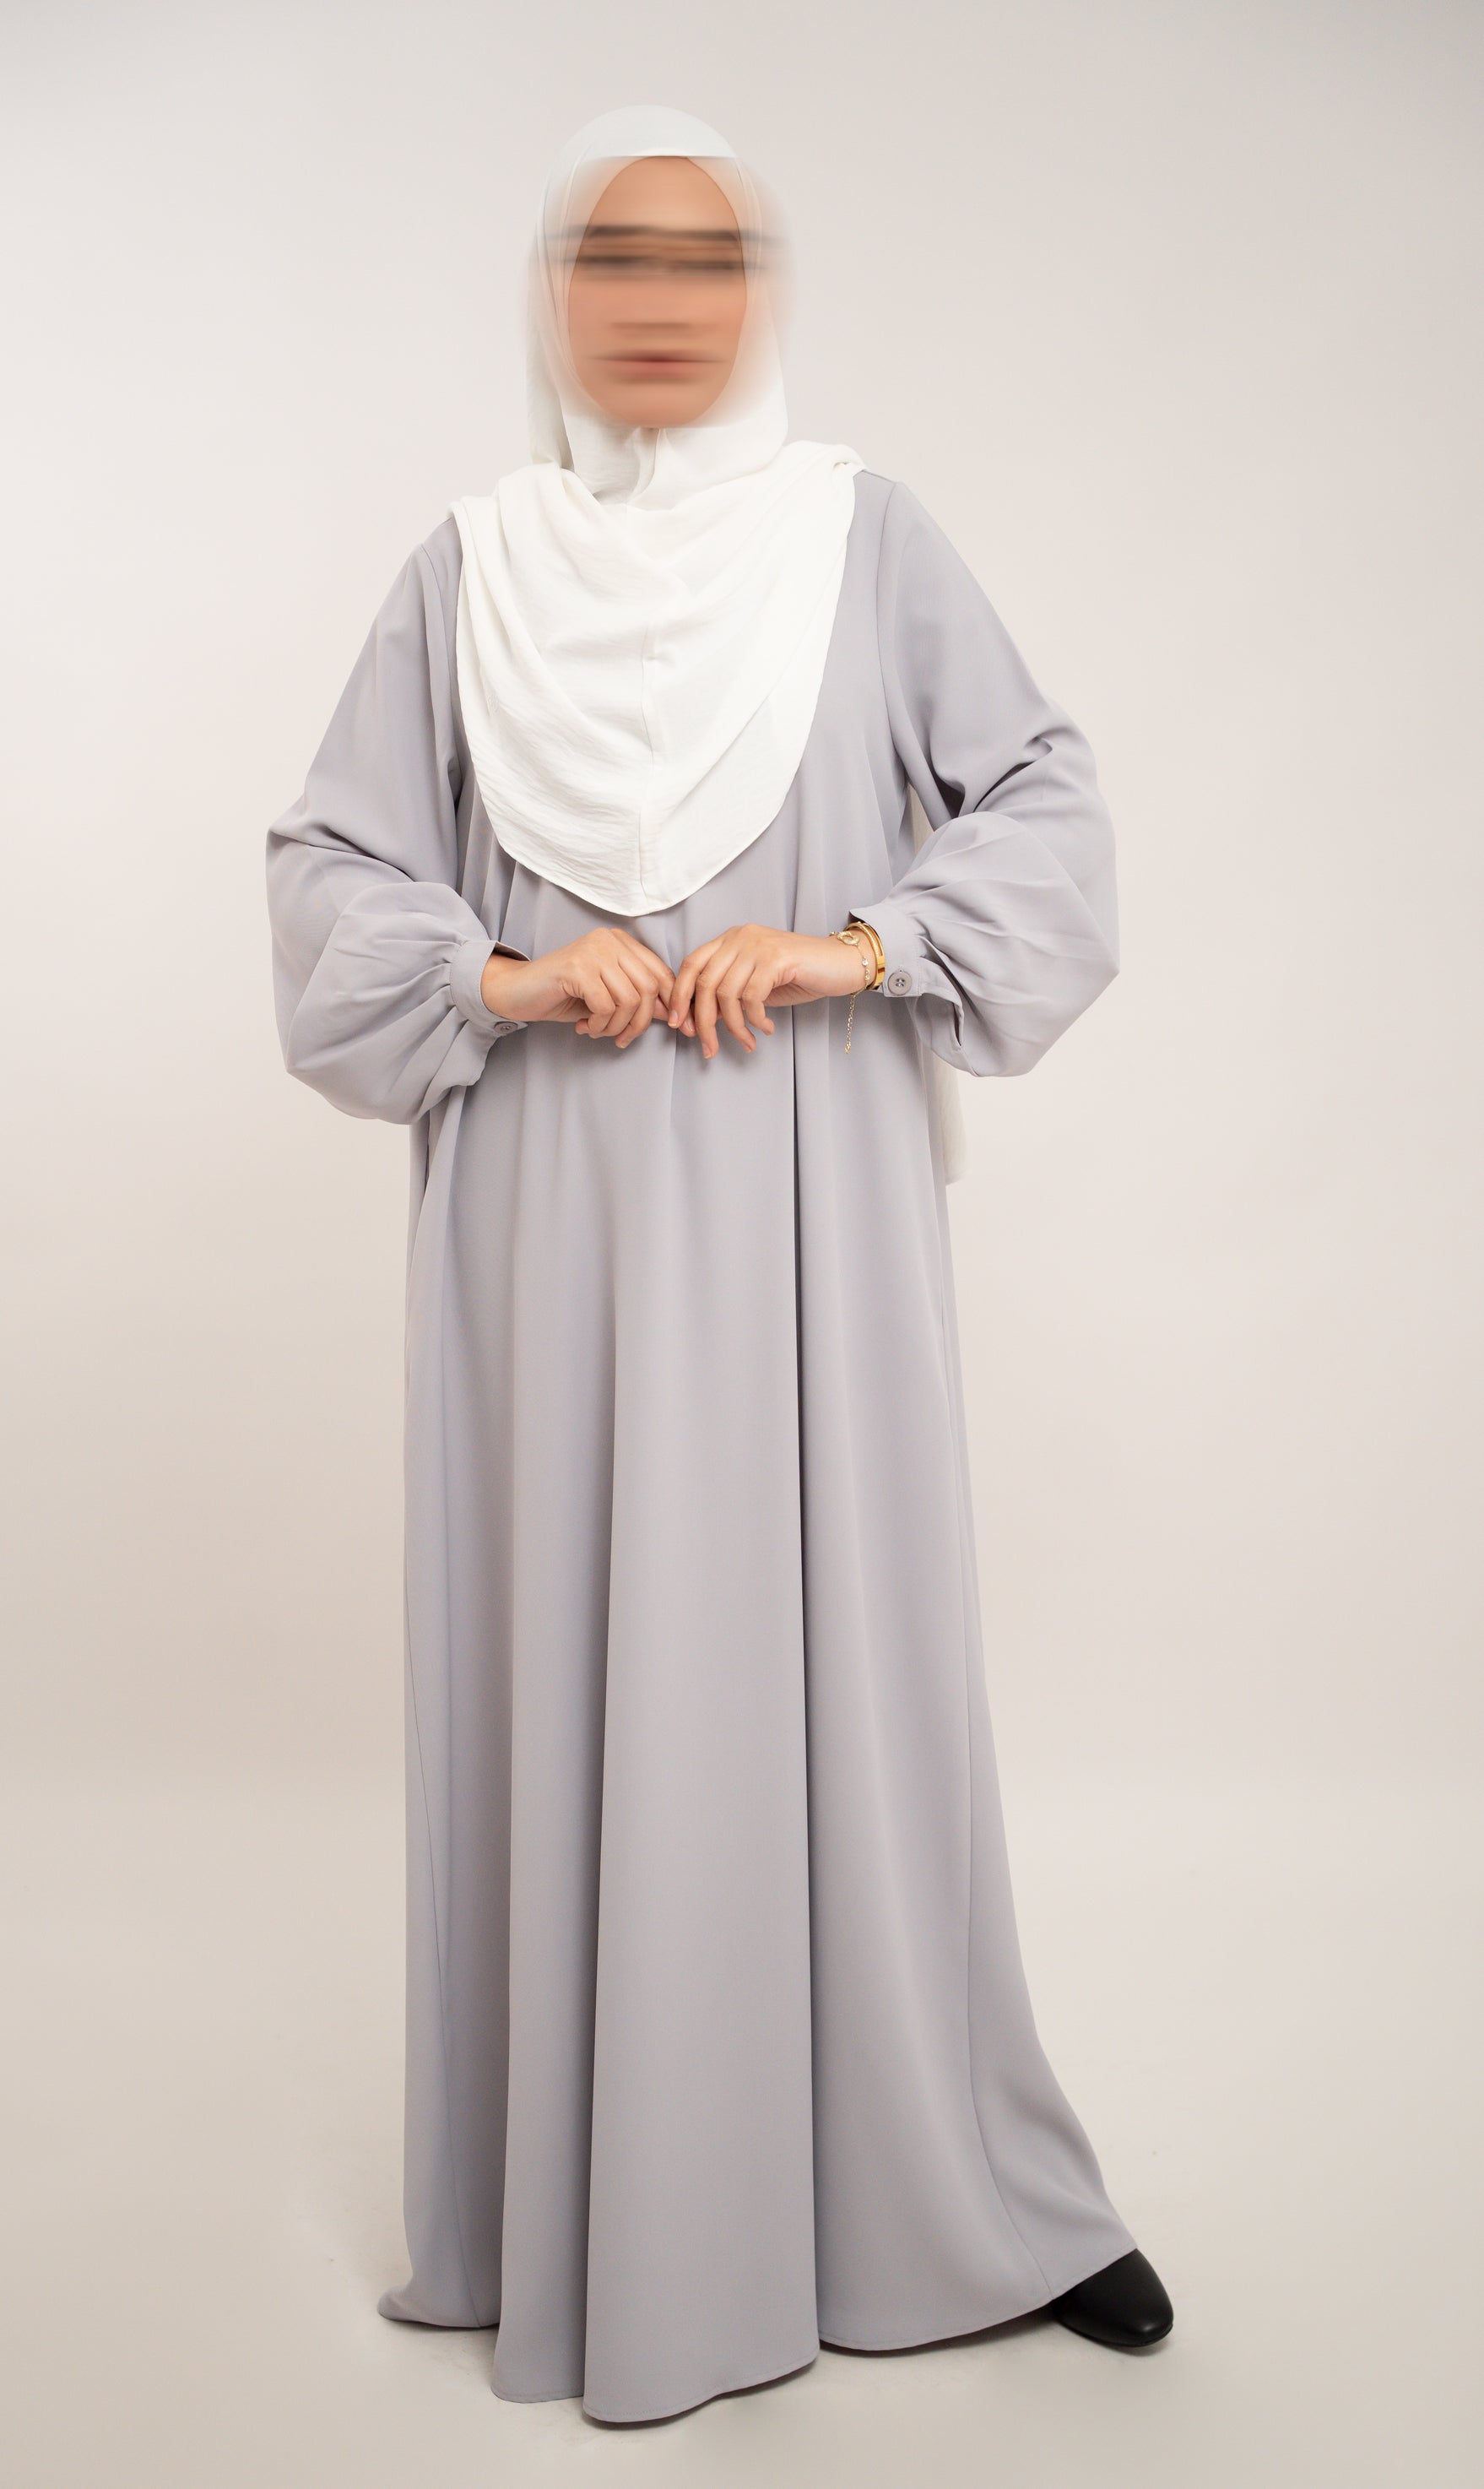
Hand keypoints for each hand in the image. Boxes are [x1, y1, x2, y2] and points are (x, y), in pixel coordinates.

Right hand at [480, 929, 675, 1047]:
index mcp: (621, 942)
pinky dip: (600, 1025)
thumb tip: (672, 1013)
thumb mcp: (608, 996)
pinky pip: (605, 1006)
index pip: (661, 973)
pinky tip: (585, 1027)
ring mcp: (593, 951)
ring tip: (598, 1031)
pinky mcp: (578, 967)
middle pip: (648, 987)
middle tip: (621, 1038)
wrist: (517, 991)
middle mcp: (609, 940)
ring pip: (629, 999)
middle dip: (640, 1022)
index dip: (670, 1003)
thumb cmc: (564, 994)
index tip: (673, 1027)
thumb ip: (639, 999)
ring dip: (616, 1027)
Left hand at [667, 924, 871, 1059]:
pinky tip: (767, 1028)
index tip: (679, 1026)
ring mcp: (757, 945)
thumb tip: (701, 1020)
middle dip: (702, 1021)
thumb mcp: (756, 985)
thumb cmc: (799, 975)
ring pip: (726, 994)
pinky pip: (751, 997)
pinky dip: (755, 1020)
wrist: (841, 963)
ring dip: (734, 1027)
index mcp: (730, 939)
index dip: (679, 997)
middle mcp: (740, 937)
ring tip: (748, 1043)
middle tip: (709, 1047)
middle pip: (704, 983)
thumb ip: (729, 995)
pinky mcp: (775, 958)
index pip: (691, 965)